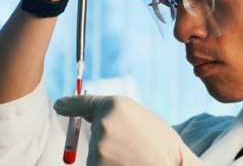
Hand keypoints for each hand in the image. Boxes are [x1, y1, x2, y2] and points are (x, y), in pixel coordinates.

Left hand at [54, 95, 203, 165]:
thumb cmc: (161, 143)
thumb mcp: (140, 117)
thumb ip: (113, 114)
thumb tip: (88, 115)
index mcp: (115, 105)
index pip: (83, 102)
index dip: (70, 104)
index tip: (60, 105)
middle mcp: (102, 123)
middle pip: (93, 129)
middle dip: (105, 136)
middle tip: (128, 143)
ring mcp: (97, 149)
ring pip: (96, 151)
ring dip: (108, 154)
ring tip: (131, 155)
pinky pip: (97, 164)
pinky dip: (109, 165)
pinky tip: (127, 163)